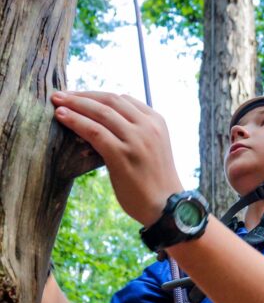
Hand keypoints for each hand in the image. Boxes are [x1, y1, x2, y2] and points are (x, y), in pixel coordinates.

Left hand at [51, 91, 183, 225]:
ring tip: (57, 103)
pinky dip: (76, 122)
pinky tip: (62, 118)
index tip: (80, 97)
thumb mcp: (152, 148)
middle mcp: (148, 126)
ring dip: (75, 105)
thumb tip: (103, 123)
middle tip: (61, 95)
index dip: (97, 95)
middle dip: (83, 96)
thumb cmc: (155, 180)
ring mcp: (136, 140)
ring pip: (100, 113)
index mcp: (156, 121)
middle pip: (110, 101)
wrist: (167, 206)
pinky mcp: (123, 155)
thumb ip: (135, 132)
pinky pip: (95, 132)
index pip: (123, 99)